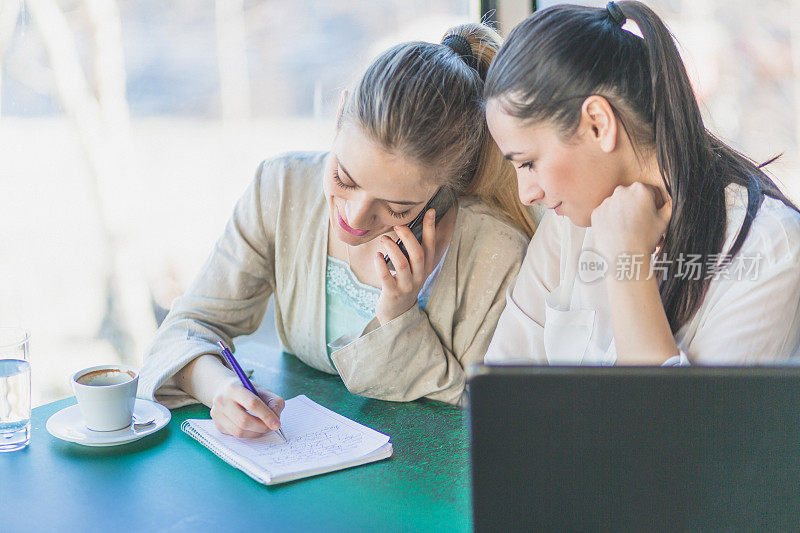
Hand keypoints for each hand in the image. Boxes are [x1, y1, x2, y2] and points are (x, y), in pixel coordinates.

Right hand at [209, 376, 284, 437]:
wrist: (225, 390)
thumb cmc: (247, 390)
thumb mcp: (262, 390)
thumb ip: (274, 402)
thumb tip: (275, 420)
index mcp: (234, 388)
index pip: (252, 404)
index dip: (266, 415)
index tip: (277, 424)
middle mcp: (221, 400)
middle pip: (244, 421)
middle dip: (261, 427)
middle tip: (271, 427)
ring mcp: (217, 414)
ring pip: (239, 431)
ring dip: (255, 433)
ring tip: (263, 427)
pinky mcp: (217, 425)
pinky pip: (235, 435)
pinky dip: (248, 434)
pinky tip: (253, 427)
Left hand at [373, 209, 435, 324]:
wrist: (397, 312)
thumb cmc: (404, 282)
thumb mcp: (414, 268)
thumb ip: (414, 250)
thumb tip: (409, 224)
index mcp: (426, 266)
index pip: (431, 245)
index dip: (430, 228)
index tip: (429, 211)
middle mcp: (419, 275)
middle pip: (417, 253)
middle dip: (408, 237)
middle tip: (398, 225)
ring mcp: (406, 285)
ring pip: (402, 264)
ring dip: (392, 248)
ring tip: (383, 239)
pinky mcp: (392, 293)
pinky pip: (386, 276)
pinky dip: (380, 264)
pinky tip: (377, 256)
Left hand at [590, 182, 671, 259]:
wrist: (623, 255)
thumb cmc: (645, 239)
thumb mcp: (664, 221)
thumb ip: (669, 206)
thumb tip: (671, 201)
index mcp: (640, 189)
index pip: (650, 191)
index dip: (653, 204)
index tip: (652, 215)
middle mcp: (621, 191)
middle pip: (632, 196)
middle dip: (637, 206)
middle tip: (640, 222)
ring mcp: (607, 201)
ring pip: (618, 204)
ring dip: (623, 212)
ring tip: (628, 229)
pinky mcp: (596, 212)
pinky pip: (606, 213)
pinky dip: (610, 220)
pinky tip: (617, 231)